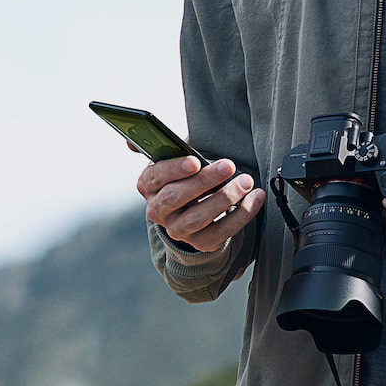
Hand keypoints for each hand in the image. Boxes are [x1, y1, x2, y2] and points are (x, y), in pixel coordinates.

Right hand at [137, 156, 265, 251]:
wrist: (192, 212)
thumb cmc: (185, 178)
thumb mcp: (172, 163)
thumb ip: (161, 149)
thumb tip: (130, 142)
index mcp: (148, 186)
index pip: (155, 178)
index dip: (174, 169)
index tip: (195, 161)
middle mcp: (159, 211)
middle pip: (176, 198)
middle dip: (205, 181)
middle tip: (229, 166)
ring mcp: (179, 230)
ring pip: (198, 217)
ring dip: (225, 198)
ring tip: (246, 181)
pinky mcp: (201, 243)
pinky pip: (222, 231)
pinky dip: (243, 214)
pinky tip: (255, 197)